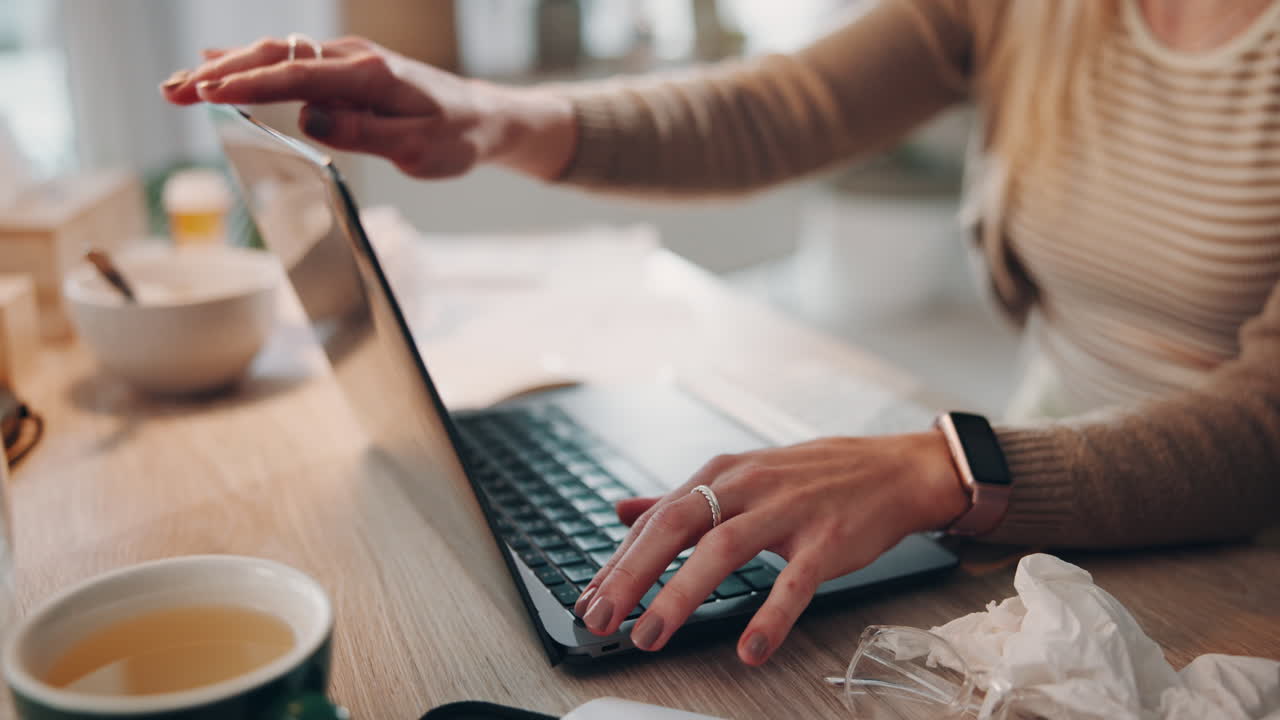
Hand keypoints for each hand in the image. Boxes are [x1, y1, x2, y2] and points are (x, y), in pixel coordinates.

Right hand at [160, 37, 576, 179]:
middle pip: (275, 57)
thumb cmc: (457, 137)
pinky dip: (250, 66)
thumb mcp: (419, 149)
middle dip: (219, 71)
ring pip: (277, 56)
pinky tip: (215, 65)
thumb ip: (364, 134)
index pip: (298, 76)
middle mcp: (355, 59)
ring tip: (178, 86)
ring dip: (225, 68)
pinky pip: (290, 63)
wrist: (486, 118)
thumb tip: (312, 121)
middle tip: (173, 90)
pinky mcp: (347, 71)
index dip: (250, 83)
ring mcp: (348, 61)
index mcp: (371, 76)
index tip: (207, 92)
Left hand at [573, 431, 968, 664]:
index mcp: (721, 475)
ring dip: (680, 594)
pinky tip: (749, 649)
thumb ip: (680, 498)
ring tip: (650, 635)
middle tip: (601, 617)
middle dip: (633, 574)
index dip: (618, 560)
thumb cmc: (811, 478)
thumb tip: (622, 511)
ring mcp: (788, 511)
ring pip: (723, 549)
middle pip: (676, 526)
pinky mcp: (827, 540)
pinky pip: (794, 582)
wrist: (892, 470)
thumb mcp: (740, 476)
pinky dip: (770, 616)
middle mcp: (747, 487)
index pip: (657, 519)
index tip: (588, 599)